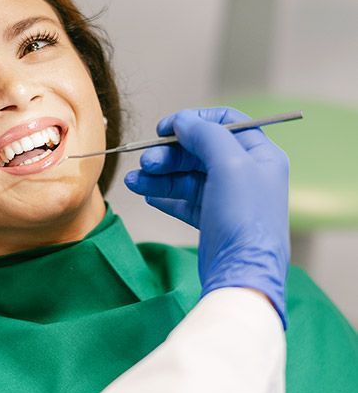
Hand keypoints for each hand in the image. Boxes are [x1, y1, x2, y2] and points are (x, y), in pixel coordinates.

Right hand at [124, 108, 289, 326]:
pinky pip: (183, 199)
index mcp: (259, 154)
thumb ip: (206, 135)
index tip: (164, 129)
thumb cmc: (244, 217)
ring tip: (134, 182)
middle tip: (145, 162)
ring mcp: (226, 197)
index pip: (224, 123)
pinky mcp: (210, 219)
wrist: (241, 272)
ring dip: (158, 176)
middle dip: (168, 154)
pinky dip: (164, 195)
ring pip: (186, 176)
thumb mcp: (229, 165)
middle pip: (198, 151)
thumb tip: (183, 120)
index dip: (193, 121)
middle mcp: (244, 173)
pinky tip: (147, 195)